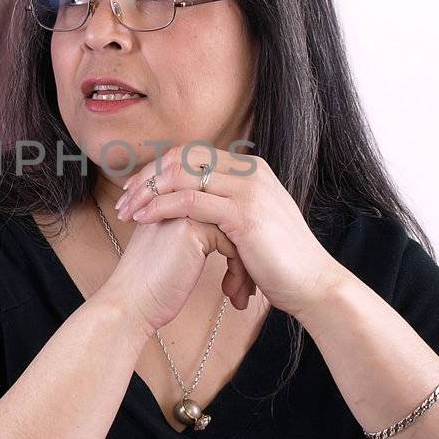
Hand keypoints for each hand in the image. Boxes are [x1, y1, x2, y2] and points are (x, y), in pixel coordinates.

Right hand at [96, 205, 253, 333]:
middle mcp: (178, 199)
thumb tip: (228, 238)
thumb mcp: (171, 250)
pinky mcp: (192, 227)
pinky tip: (231, 293)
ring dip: (243, 265)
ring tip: (242, 293)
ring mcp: (184, 209)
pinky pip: (233, 243)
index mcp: (172, 201)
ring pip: (236, 231)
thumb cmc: (150, 286)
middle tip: (248, 285)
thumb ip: (192, 233)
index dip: (235, 243)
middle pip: (231, 220)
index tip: (240, 272)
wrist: (130, 304)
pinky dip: (238, 271)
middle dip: (246, 253)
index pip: (221, 213)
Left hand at [113, 144, 348, 317]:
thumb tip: (200, 206)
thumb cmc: (281, 262)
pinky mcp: (243, 214)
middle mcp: (250, 171)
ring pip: (182, 175)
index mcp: (252, 169)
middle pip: (183, 157)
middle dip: (148, 177)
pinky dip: (160, 207)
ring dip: (148, 192)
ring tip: (127, 212)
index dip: (159, 169)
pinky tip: (143, 219)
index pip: (193, 154)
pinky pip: (189, 201)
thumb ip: (230, 207)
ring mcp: (248, 190)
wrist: (314, 284)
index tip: (136, 190)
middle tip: (124, 200)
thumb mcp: (254, 223)